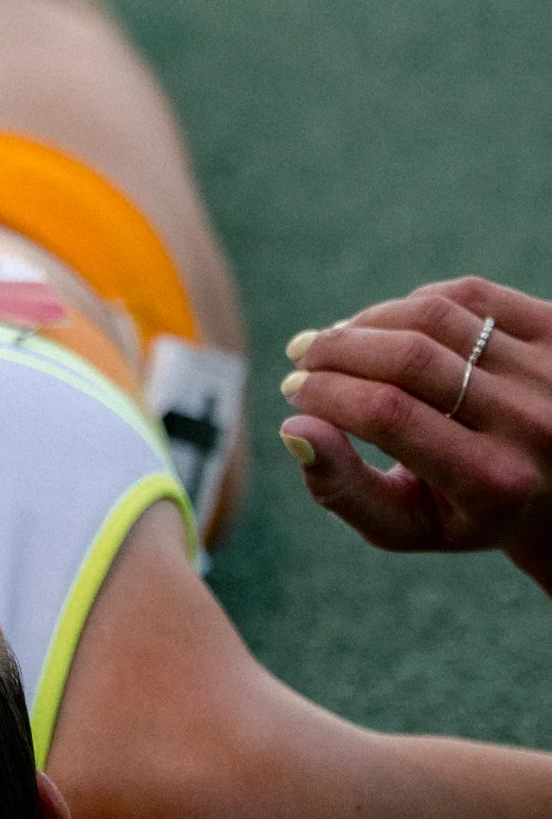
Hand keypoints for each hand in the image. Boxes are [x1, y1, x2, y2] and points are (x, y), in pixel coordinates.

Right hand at [278, 276, 551, 587]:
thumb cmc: (465, 511)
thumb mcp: (405, 524)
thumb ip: (341, 489)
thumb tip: (292, 429)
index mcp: (493, 483)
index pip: (389, 415)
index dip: (327, 394)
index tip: (293, 391)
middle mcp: (531, 424)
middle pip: (409, 359)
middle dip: (337, 350)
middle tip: (301, 357)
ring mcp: (550, 372)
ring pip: (433, 317)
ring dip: (367, 321)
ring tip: (335, 340)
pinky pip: (469, 295)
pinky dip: (413, 304)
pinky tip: (388, 326)